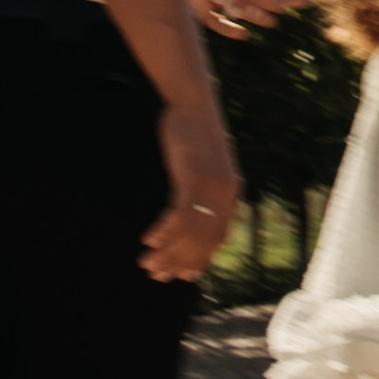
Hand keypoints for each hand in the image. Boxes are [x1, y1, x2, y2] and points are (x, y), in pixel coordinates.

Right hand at [143, 96, 239, 283]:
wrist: (195, 103)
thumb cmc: (197, 134)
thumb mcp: (207, 165)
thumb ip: (206, 189)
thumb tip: (196, 212)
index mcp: (231, 193)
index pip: (219, 238)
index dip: (201, 259)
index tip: (186, 275)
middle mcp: (225, 193)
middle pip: (204, 240)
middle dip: (180, 262)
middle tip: (159, 276)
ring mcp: (211, 186)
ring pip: (190, 232)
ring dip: (167, 252)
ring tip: (147, 264)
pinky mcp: (193, 177)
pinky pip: (179, 214)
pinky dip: (164, 231)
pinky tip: (149, 240)